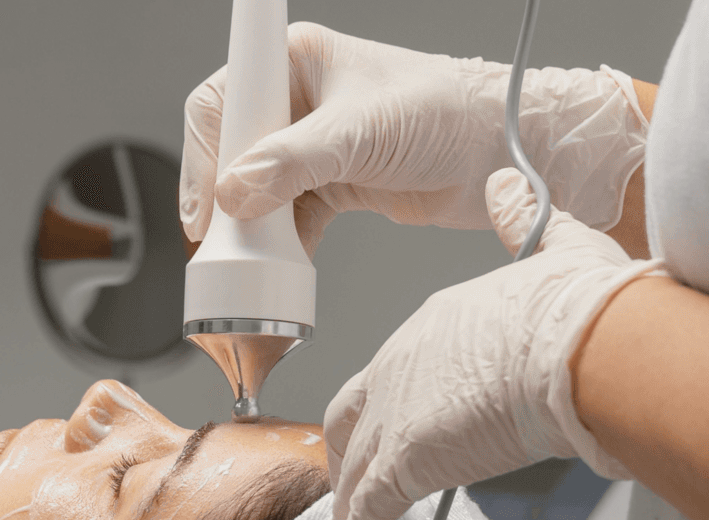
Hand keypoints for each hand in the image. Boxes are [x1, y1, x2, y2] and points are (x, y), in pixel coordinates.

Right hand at [180, 23, 648, 256]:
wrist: (503, 153)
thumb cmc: (447, 112)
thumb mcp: (361, 133)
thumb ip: (292, 162)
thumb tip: (234, 192)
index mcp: (297, 62)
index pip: (224, 101)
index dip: (204, 154)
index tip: (206, 204)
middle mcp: (299, 102)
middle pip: (231, 152)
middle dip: (225, 199)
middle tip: (221, 240)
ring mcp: (314, 147)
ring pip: (257, 192)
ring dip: (253, 230)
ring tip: (252, 262)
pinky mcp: (334, 186)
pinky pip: (288, 221)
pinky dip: (282, 248)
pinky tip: (283, 268)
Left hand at [323, 168, 665, 519]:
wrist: (586, 342)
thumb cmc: (585, 306)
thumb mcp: (556, 247)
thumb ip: (524, 221)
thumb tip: (509, 187)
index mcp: (437, 321)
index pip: (397, 367)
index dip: (393, 400)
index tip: (401, 420)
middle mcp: (404, 363)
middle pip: (354, 414)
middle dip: (348, 450)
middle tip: (350, 479)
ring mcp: (399, 412)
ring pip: (355, 466)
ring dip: (347, 503)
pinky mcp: (408, 458)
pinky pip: (367, 509)